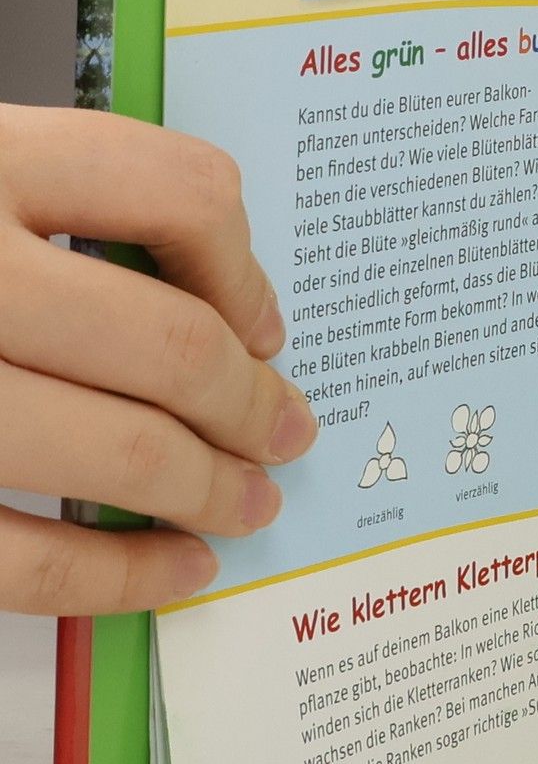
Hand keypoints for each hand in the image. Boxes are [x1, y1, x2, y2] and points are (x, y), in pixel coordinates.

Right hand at [0, 106, 316, 614]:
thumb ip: (46, 201)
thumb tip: (213, 303)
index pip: (172, 188)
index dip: (244, 265)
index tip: (264, 323)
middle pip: (168, 344)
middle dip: (252, 404)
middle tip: (286, 431)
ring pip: (116, 456)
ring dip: (210, 489)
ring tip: (250, 503)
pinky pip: (26, 562)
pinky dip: (121, 575)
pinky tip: (174, 568)